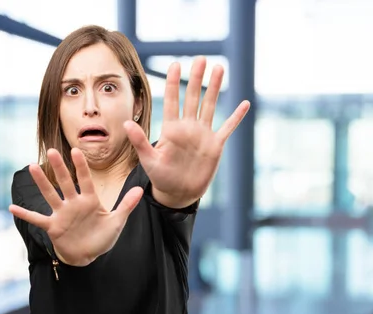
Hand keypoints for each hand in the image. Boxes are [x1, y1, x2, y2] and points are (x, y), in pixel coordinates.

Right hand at [9, 148, 142, 265]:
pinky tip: (11, 207)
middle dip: (60, 168)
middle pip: (65, 183)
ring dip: (42, 183)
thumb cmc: (102, 237)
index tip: (76, 150)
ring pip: (50, 195)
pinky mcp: (54, 227)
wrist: (89, 255)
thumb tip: (141, 189)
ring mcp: (62, 214)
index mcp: (90, 200)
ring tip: (32, 167)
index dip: (81, 166)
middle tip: (51, 150)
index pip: (85, 180)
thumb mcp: (117, 222)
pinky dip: (25, 214)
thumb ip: (127, 205)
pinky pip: (37, 219)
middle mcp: (74, 204)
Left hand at [124, 56, 250, 208]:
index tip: (175, 64)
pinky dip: (236, 117)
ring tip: (219, 68)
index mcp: (171, 128)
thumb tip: (128, 123)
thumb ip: (140, 141)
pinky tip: (244, 104)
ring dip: (214, 88)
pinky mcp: (215, 146)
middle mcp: (188, 127)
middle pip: (192, 97)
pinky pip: (228, 128)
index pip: (171, 100)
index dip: (172, 82)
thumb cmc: (160, 178)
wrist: (178, 194)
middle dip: (196, 78)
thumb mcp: (148, 160)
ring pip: (210, 106)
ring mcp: (203, 135)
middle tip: (201, 59)